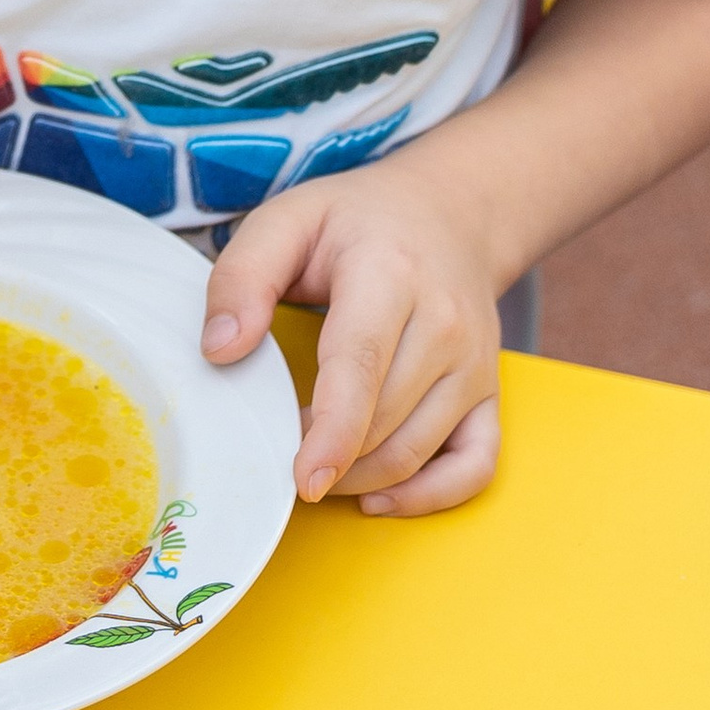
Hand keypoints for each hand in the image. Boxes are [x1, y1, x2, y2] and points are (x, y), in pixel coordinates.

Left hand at [199, 149, 504, 517]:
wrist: (452, 212)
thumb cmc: (358, 222)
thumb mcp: (289, 219)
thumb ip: (243, 276)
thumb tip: (219, 350)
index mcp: (390, 275)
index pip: (362, 365)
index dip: (333, 431)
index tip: (302, 478)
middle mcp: (445, 324)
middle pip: (384, 421)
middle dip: (327, 456)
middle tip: (278, 447)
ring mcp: (474, 363)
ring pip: (419, 451)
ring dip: (359, 479)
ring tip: (313, 467)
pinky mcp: (489, 392)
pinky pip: (475, 465)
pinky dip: (429, 496)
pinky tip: (378, 497)